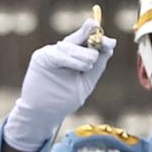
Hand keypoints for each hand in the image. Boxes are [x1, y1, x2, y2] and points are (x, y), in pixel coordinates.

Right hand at [3, 19, 116, 151]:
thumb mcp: (86, 82)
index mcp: (73, 54)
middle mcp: (61, 50)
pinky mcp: (40, 57)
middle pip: (79, 39)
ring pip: (69, 46)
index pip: (87, 40)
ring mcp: (50, 52)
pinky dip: (71, 59)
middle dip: (94, 42)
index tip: (111, 42)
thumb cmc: (63, 99)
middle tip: (105, 47)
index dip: (99, 38)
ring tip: (92, 62)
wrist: (42, 113)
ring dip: (83, 54)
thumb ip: (98, 65)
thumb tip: (111, 45)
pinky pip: (58, 55)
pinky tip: (83, 66)